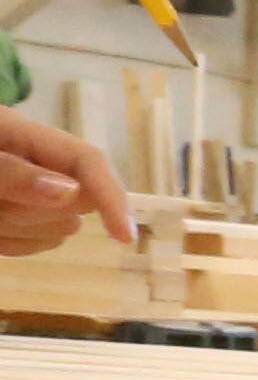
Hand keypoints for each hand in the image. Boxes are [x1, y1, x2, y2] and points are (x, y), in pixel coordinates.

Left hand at [0, 106, 130, 255]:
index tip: (124, 237)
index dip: (110, 195)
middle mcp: (38, 163)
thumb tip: (70, 191)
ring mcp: (30, 195)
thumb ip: (12, 174)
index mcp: (27, 135)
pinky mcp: (20, 222)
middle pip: (77, 200)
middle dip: (37, 211)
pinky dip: (9, 244)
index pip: (88, 161)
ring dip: (16, 231)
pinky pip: (35, 245)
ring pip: (57, 227)